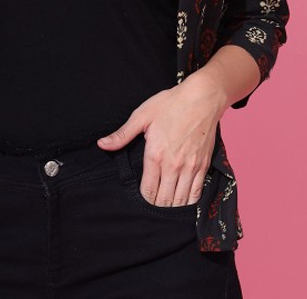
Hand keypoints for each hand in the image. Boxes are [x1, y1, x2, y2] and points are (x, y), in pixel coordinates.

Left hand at [96, 70, 227, 207]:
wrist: (202, 98)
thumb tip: (103, 144)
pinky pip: (196, 193)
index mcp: (155, 155)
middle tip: (152, 205)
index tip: (142, 197)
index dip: (144, 199)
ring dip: (172, 207)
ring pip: (181, 201)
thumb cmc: (171, 104)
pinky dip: (189, 202)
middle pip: (164, 200)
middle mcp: (173, 165)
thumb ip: (122, 134)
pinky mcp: (203, 166)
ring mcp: (190, 167)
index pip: (148, 191)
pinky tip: (183, 202)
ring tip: (165, 206)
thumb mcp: (142, 115)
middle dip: (157, 206)